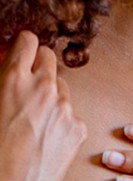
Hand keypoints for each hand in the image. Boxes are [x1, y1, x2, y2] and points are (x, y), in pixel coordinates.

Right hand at [0, 30, 86, 180]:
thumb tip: (6, 67)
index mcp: (13, 80)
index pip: (28, 41)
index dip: (22, 47)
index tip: (19, 52)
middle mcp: (44, 88)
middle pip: (48, 57)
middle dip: (37, 64)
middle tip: (26, 80)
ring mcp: (65, 107)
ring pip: (60, 86)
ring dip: (49, 94)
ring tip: (30, 120)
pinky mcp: (78, 127)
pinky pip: (70, 114)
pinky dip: (59, 121)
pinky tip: (43, 139)